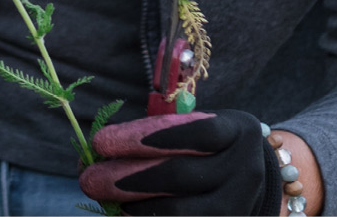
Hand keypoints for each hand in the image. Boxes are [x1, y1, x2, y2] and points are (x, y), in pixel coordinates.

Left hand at [79, 105, 282, 214]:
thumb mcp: (192, 128)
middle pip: (180, 176)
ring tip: (102, 197)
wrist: (249, 180)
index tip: (101, 142)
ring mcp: (239, 206)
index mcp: (237, 132)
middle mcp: (245, 171)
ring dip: (134, 206)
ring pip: (180, 211)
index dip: (144, 137)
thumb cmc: (206, 148)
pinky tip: (124, 214)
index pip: (194, 133)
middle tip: (88, 178)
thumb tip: (98, 150)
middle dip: (126, 177)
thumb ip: (153, 134)